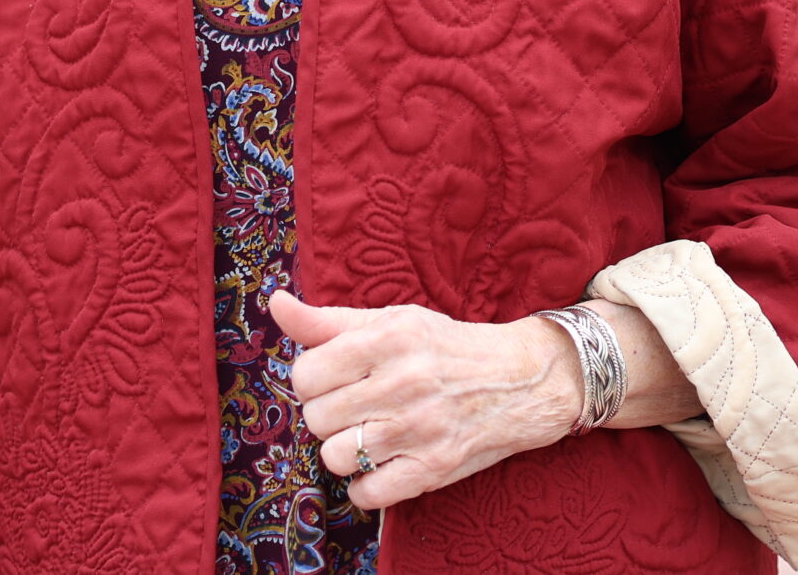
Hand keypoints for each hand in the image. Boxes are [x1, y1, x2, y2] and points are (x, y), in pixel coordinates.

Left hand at [270, 289, 582, 510]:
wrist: (522, 379)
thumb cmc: (446, 347)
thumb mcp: (392, 320)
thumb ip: (328, 320)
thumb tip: (275, 304)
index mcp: (388, 338)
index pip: (306, 374)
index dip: (311, 381)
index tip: (333, 380)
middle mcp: (404, 381)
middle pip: (317, 418)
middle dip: (327, 416)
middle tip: (355, 407)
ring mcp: (420, 428)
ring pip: (336, 457)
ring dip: (344, 451)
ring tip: (367, 435)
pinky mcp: (435, 467)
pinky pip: (369, 494)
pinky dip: (364, 487)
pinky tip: (379, 466)